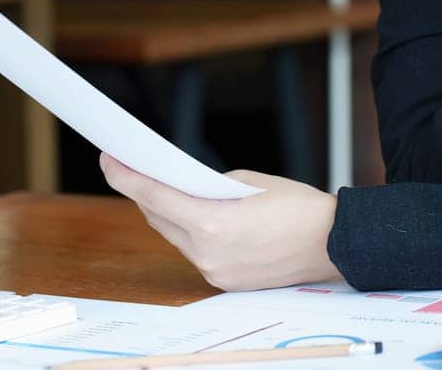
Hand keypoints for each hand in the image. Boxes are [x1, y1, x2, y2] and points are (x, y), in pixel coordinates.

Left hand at [98, 152, 341, 290]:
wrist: (332, 242)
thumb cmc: (298, 206)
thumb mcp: (250, 181)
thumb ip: (210, 186)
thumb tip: (186, 191)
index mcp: (213, 222)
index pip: (156, 197)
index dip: (127, 177)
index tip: (109, 160)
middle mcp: (208, 253)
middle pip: (159, 220)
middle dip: (144, 193)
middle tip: (129, 168)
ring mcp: (215, 271)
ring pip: (176, 238)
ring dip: (167, 214)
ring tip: (159, 190)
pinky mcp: (225, 281)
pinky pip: (196, 253)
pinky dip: (191, 233)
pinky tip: (192, 217)